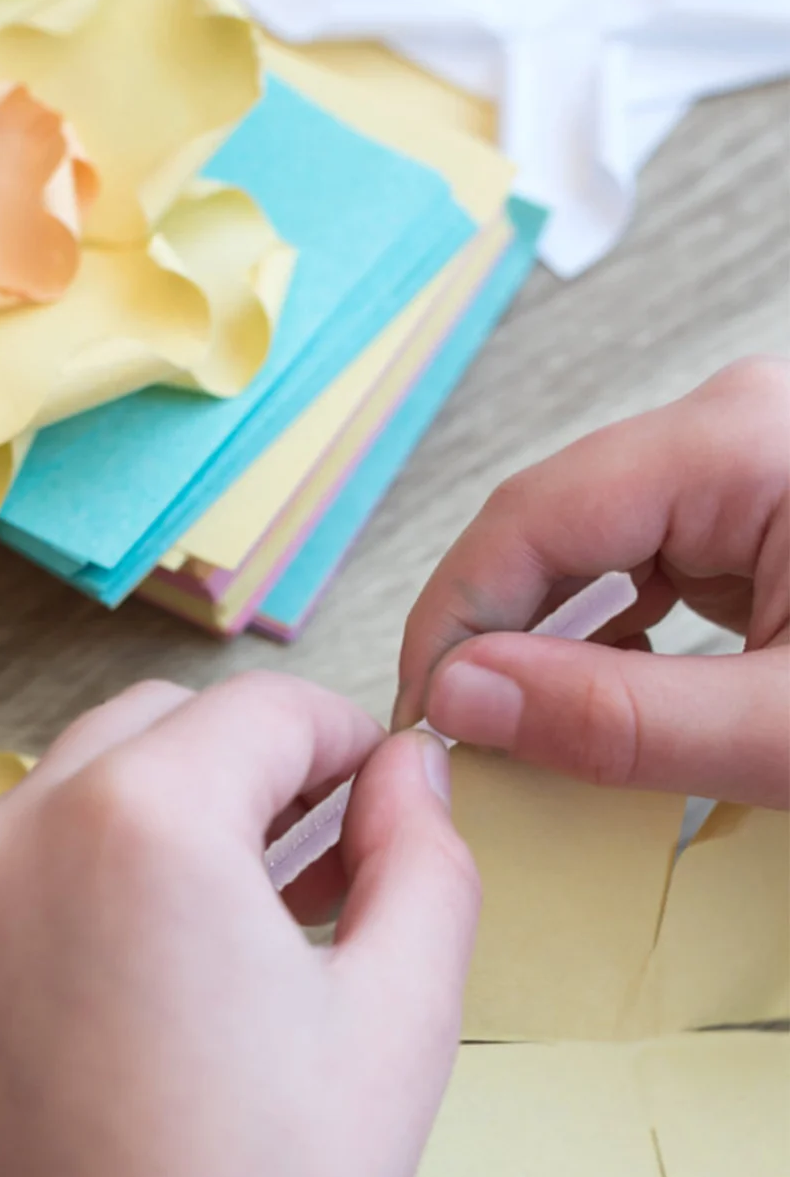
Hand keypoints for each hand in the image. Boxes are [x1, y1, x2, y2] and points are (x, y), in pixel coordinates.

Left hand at [0, 676, 478, 1176]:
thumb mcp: (403, 1016)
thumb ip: (421, 852)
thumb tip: (403, 770)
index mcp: (137, 820)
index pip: (255, 710)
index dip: (333, 738)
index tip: (364, 790)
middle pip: (135, 739)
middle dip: (223, 776)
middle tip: (290, 869)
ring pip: (36, 824)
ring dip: (117, 851)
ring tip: (184, 961)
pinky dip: (27, 946)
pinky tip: (82, 1047)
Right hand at [394, 357, 789, 807]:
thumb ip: (623, 716)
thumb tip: (459, 699)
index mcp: (736, 443)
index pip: (524, 521)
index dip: (450, 628)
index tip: (424, 728)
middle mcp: (726, 429)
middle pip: (542, 531)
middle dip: (488, 640)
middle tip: (464, 747)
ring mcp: (739, 466)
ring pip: (579, 551)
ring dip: (538, 645)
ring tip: (520, 736)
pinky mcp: (752, 510)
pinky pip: (632, 566)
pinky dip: (598, 641)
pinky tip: (596, 701)